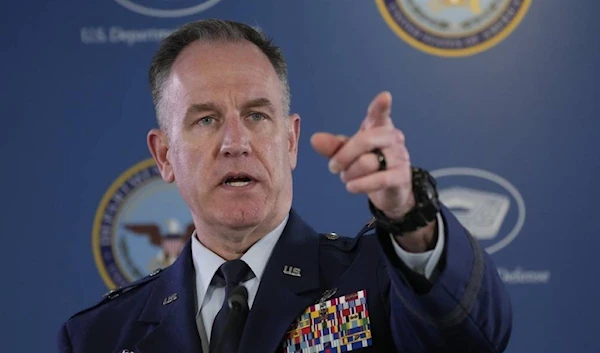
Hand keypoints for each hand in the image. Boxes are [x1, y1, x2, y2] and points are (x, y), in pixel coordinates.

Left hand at [310, 91, 413, 219]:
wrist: (390, 189)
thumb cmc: (368, 163)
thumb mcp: (348, 153)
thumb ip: (332, 146)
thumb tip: (314, 139)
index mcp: (379, 127)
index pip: (379, 115)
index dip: (381, 106)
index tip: (385, 97)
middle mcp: (393, 138)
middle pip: (365, 140)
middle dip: (343, 156)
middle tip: (332, 167)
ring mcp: (400, 156)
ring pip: (367, 162)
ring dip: (350, 174)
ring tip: (348, 178)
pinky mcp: (402, 176)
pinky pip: (379, 180)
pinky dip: (361, 185)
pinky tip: (351, 187)